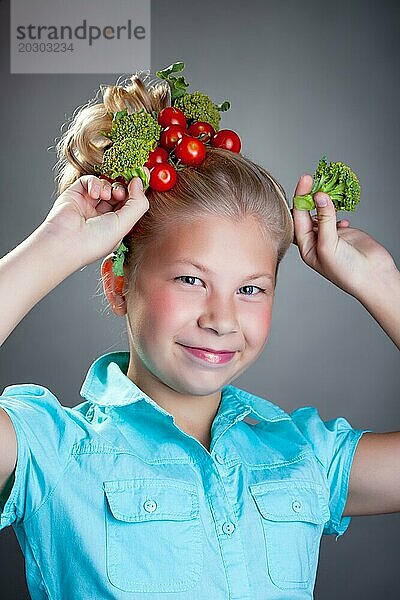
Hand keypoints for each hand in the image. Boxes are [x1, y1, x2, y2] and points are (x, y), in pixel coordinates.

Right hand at [43, 170, 149, 267]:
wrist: (64, 241)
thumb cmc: (92, 242)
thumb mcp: (124, 224)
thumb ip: (138, 203)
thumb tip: (139, 182)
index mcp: (116, 227)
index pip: (131, 205)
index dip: (136, 193)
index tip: (142, 179)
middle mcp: (103, 216)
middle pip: (119, 194)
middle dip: (124, 188)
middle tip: (125, 186)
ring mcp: (89, 205)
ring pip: (105, 186)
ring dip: (109, 187)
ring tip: (106, 195)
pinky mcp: (76, 195)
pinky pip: (89, 181)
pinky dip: (94, 183)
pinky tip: (94, 193)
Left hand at [291, 174, 397, 298]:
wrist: (373, 277)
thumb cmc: (346, 270)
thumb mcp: (329, 244)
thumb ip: (324, 219)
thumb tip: (319, 196)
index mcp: (306, 247)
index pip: (298, 218)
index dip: (300, 198)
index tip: (305, 181)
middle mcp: (315, 241)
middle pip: (307, 213)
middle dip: (308, 197)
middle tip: (312, 179)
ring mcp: (330, 235)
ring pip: (322, 213)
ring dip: (323, 201)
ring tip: (327, 188)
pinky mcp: (344, 232)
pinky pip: (336, 216)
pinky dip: (337, 210)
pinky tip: (341, 214)